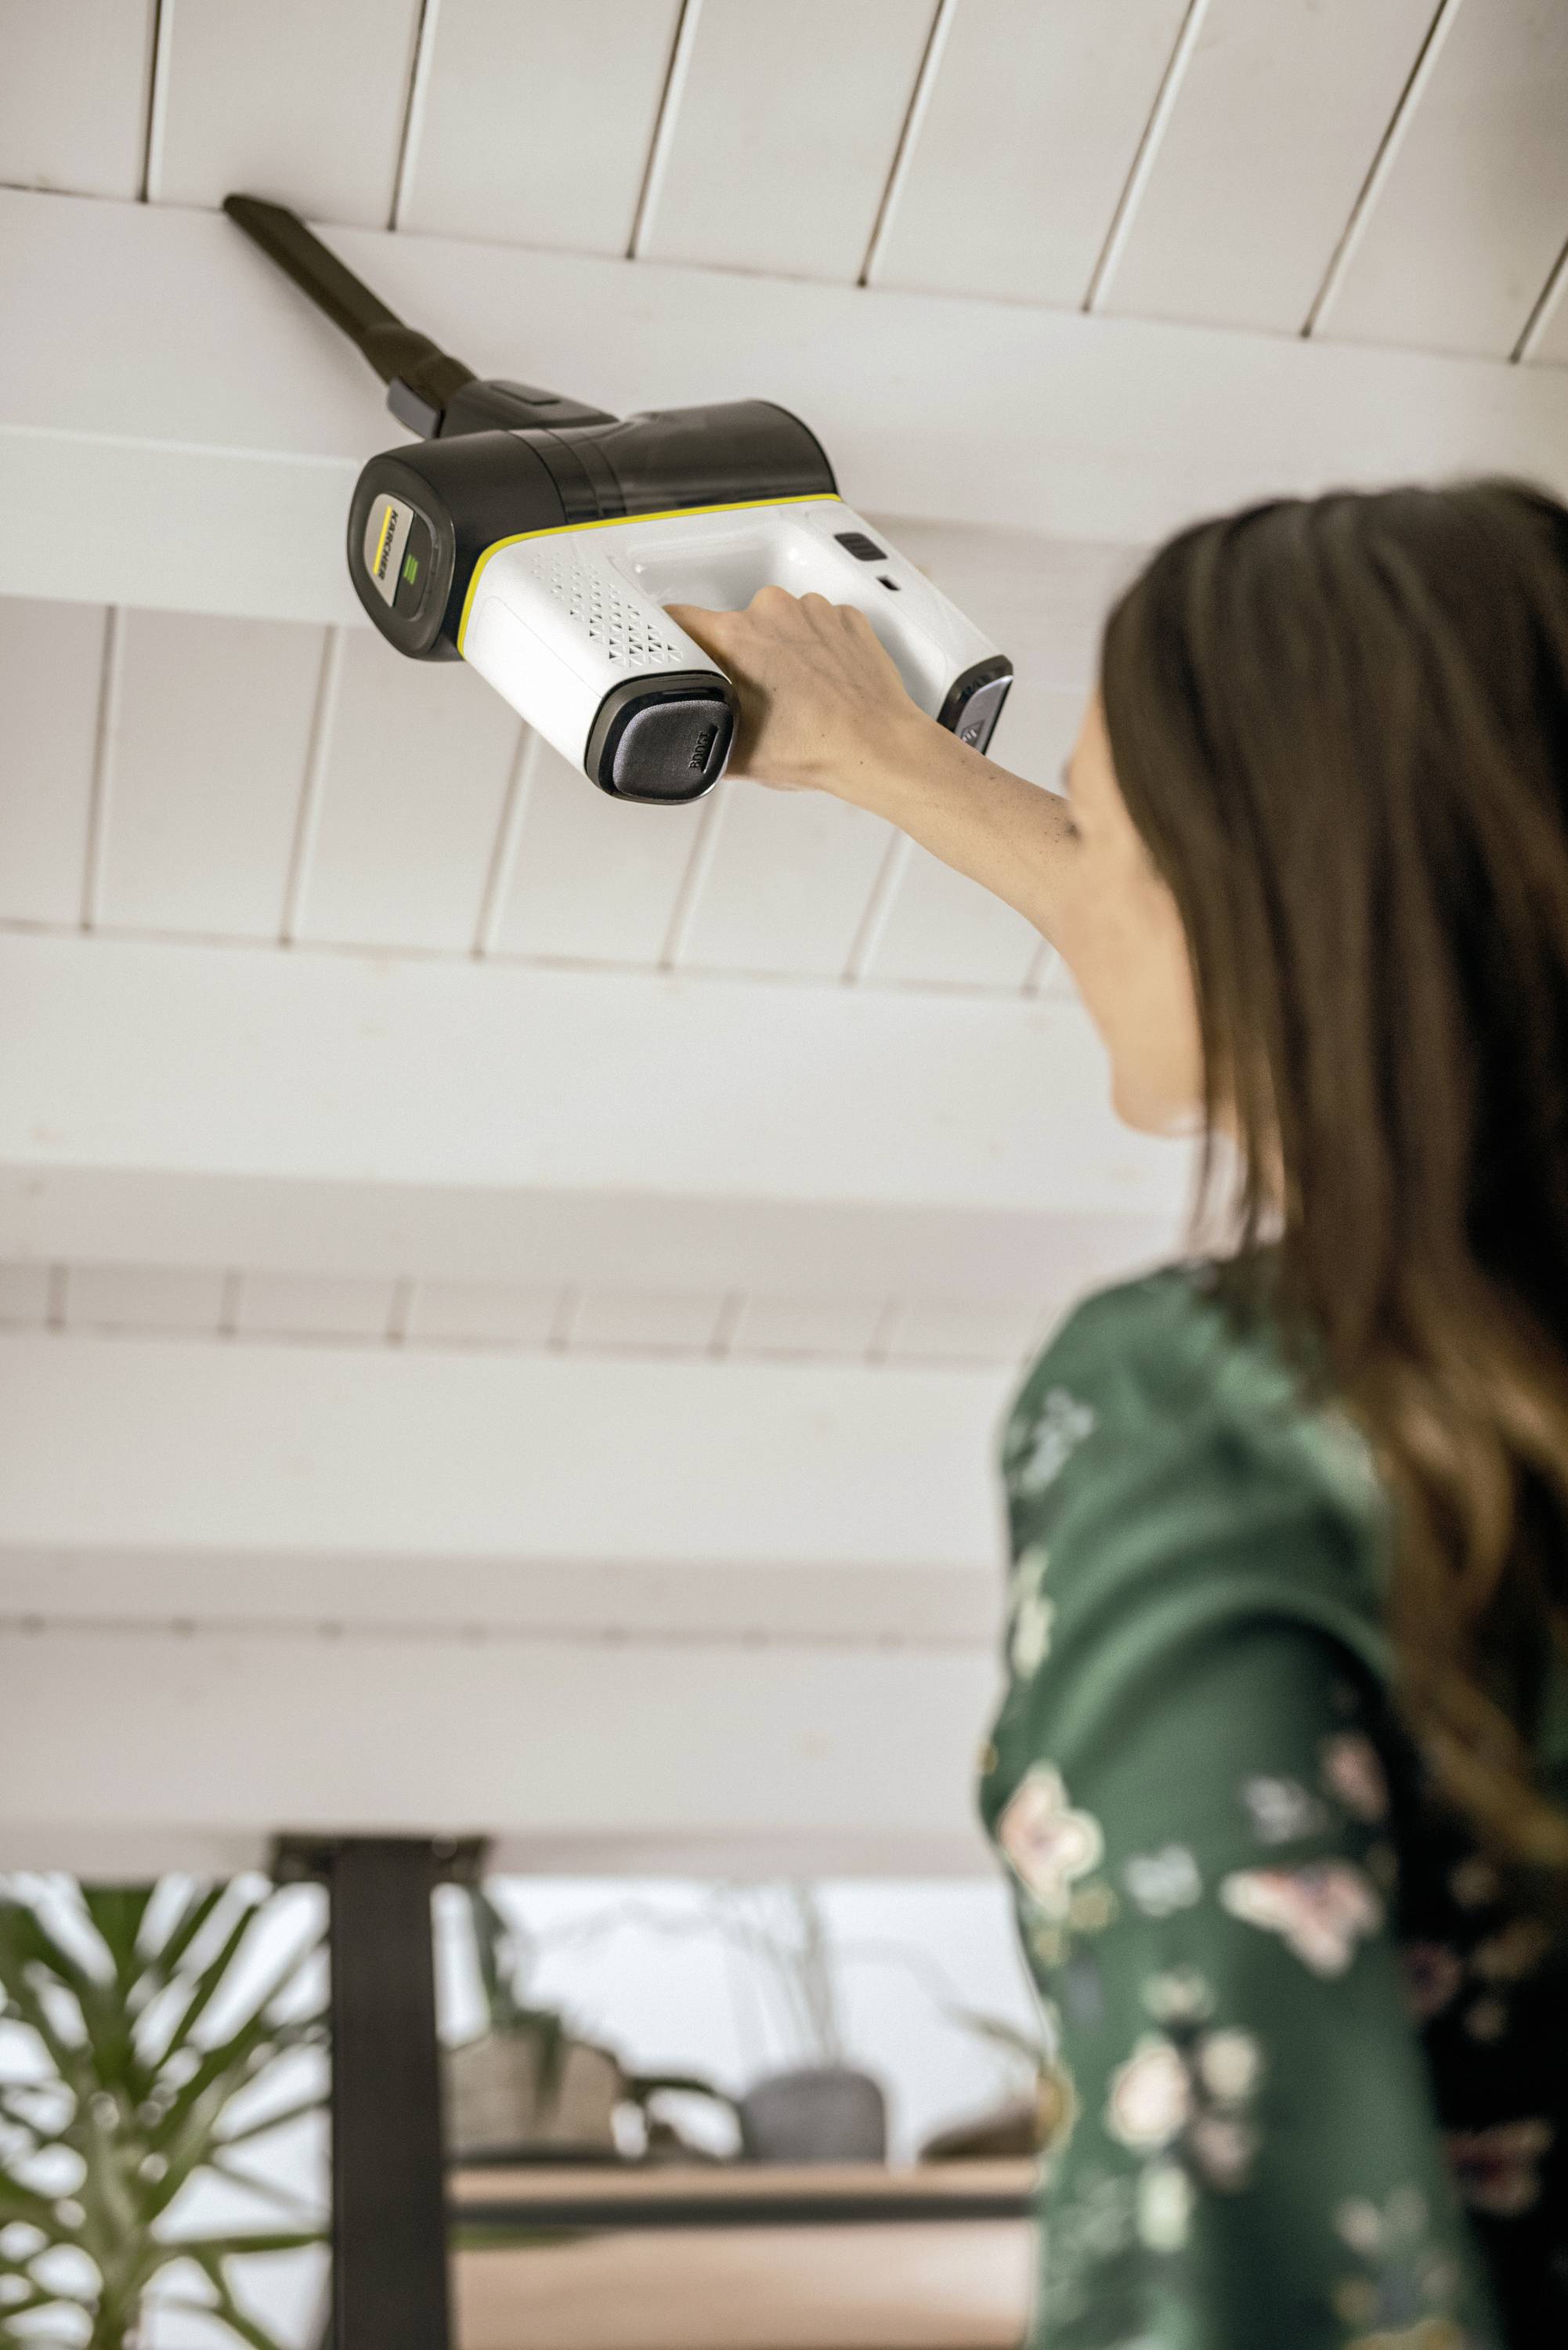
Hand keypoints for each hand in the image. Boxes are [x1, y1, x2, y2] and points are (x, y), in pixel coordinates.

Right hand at [665, 587, 930, 795]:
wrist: (881, 747)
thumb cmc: (820, 747)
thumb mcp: (738, 756)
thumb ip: (700, 737)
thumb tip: (687, 737)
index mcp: (738, 636)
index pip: (680, 619)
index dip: (672, 638)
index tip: (672, 647)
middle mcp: (774, 610)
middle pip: (735, 626)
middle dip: (738, 658)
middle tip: (753, 698)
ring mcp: (814, 610)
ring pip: (778, 624)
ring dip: (780, 651)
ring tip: (795, 695)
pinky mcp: (845, 617)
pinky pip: (816, 626)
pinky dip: (815, 649)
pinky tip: (821, 683)